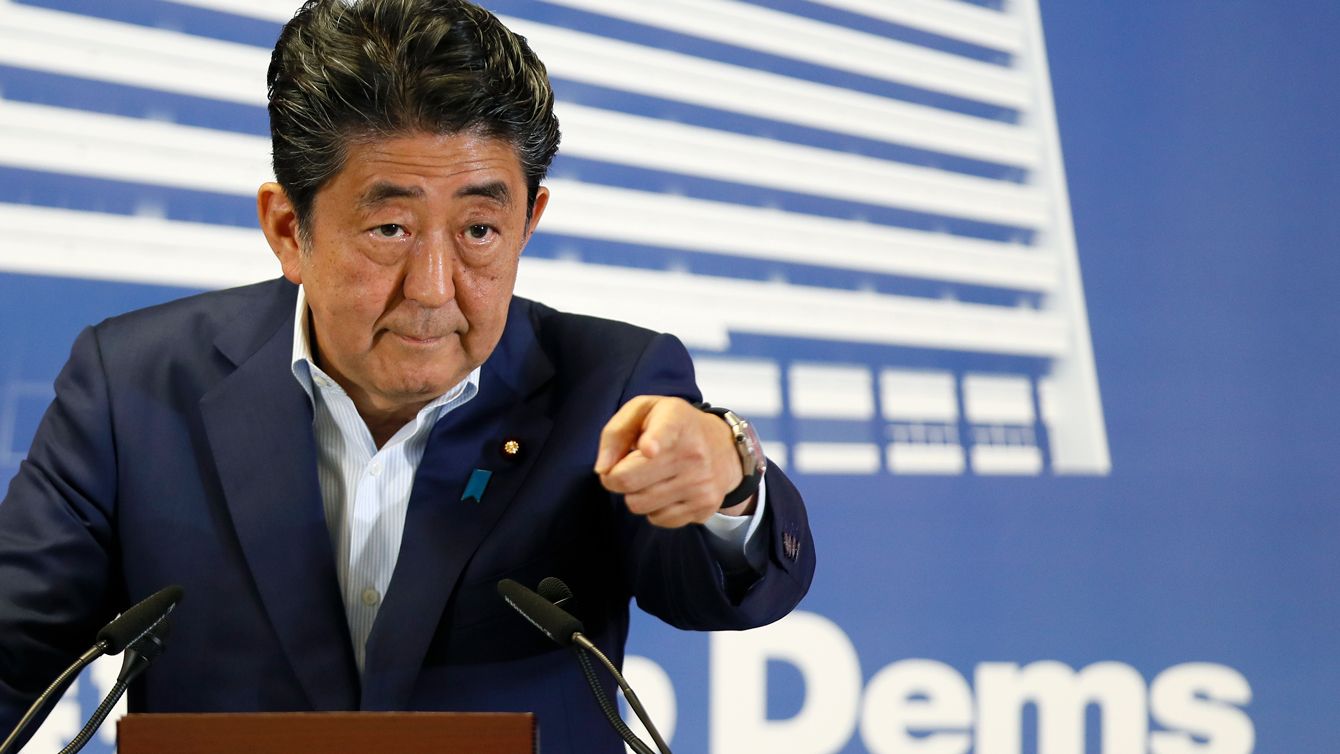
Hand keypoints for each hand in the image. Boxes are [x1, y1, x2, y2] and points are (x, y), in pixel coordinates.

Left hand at [595, 396, 754, 526]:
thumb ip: (615, 432)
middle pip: (628, 482)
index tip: (649, 448)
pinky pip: (659, 520)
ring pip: (639, 505)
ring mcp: (701, 484)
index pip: (665, 432)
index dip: (653, 441)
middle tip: (623, 468)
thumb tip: (603, 469)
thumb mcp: (644, 411)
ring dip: (636, 494)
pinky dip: (655, 509)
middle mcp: (693, 454)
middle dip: (615, 478)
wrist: (723, 446)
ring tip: (650, 477)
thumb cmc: (675, 426)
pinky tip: (666, 490)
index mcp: (676, 422)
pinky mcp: (705, 507)